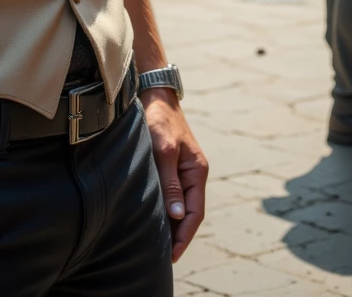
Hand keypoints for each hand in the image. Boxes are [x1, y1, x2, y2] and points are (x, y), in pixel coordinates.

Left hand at [141, 91, 207, 261]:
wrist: (154, 94)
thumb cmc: (159, 120)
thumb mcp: (163, 151)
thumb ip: (170, 183)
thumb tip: (177, 216)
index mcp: (197, 171)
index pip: (195, 214)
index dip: (184, 237)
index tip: (172, 256)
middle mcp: (194, 173)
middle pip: (189, 213)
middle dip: (178, 236)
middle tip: (163, 257)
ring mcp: (183, 170)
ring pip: (180, 205)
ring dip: (172, 224)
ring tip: (158, 245)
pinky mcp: (172, 165)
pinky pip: (172, 194)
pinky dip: (166, 210)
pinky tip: (155, 219)